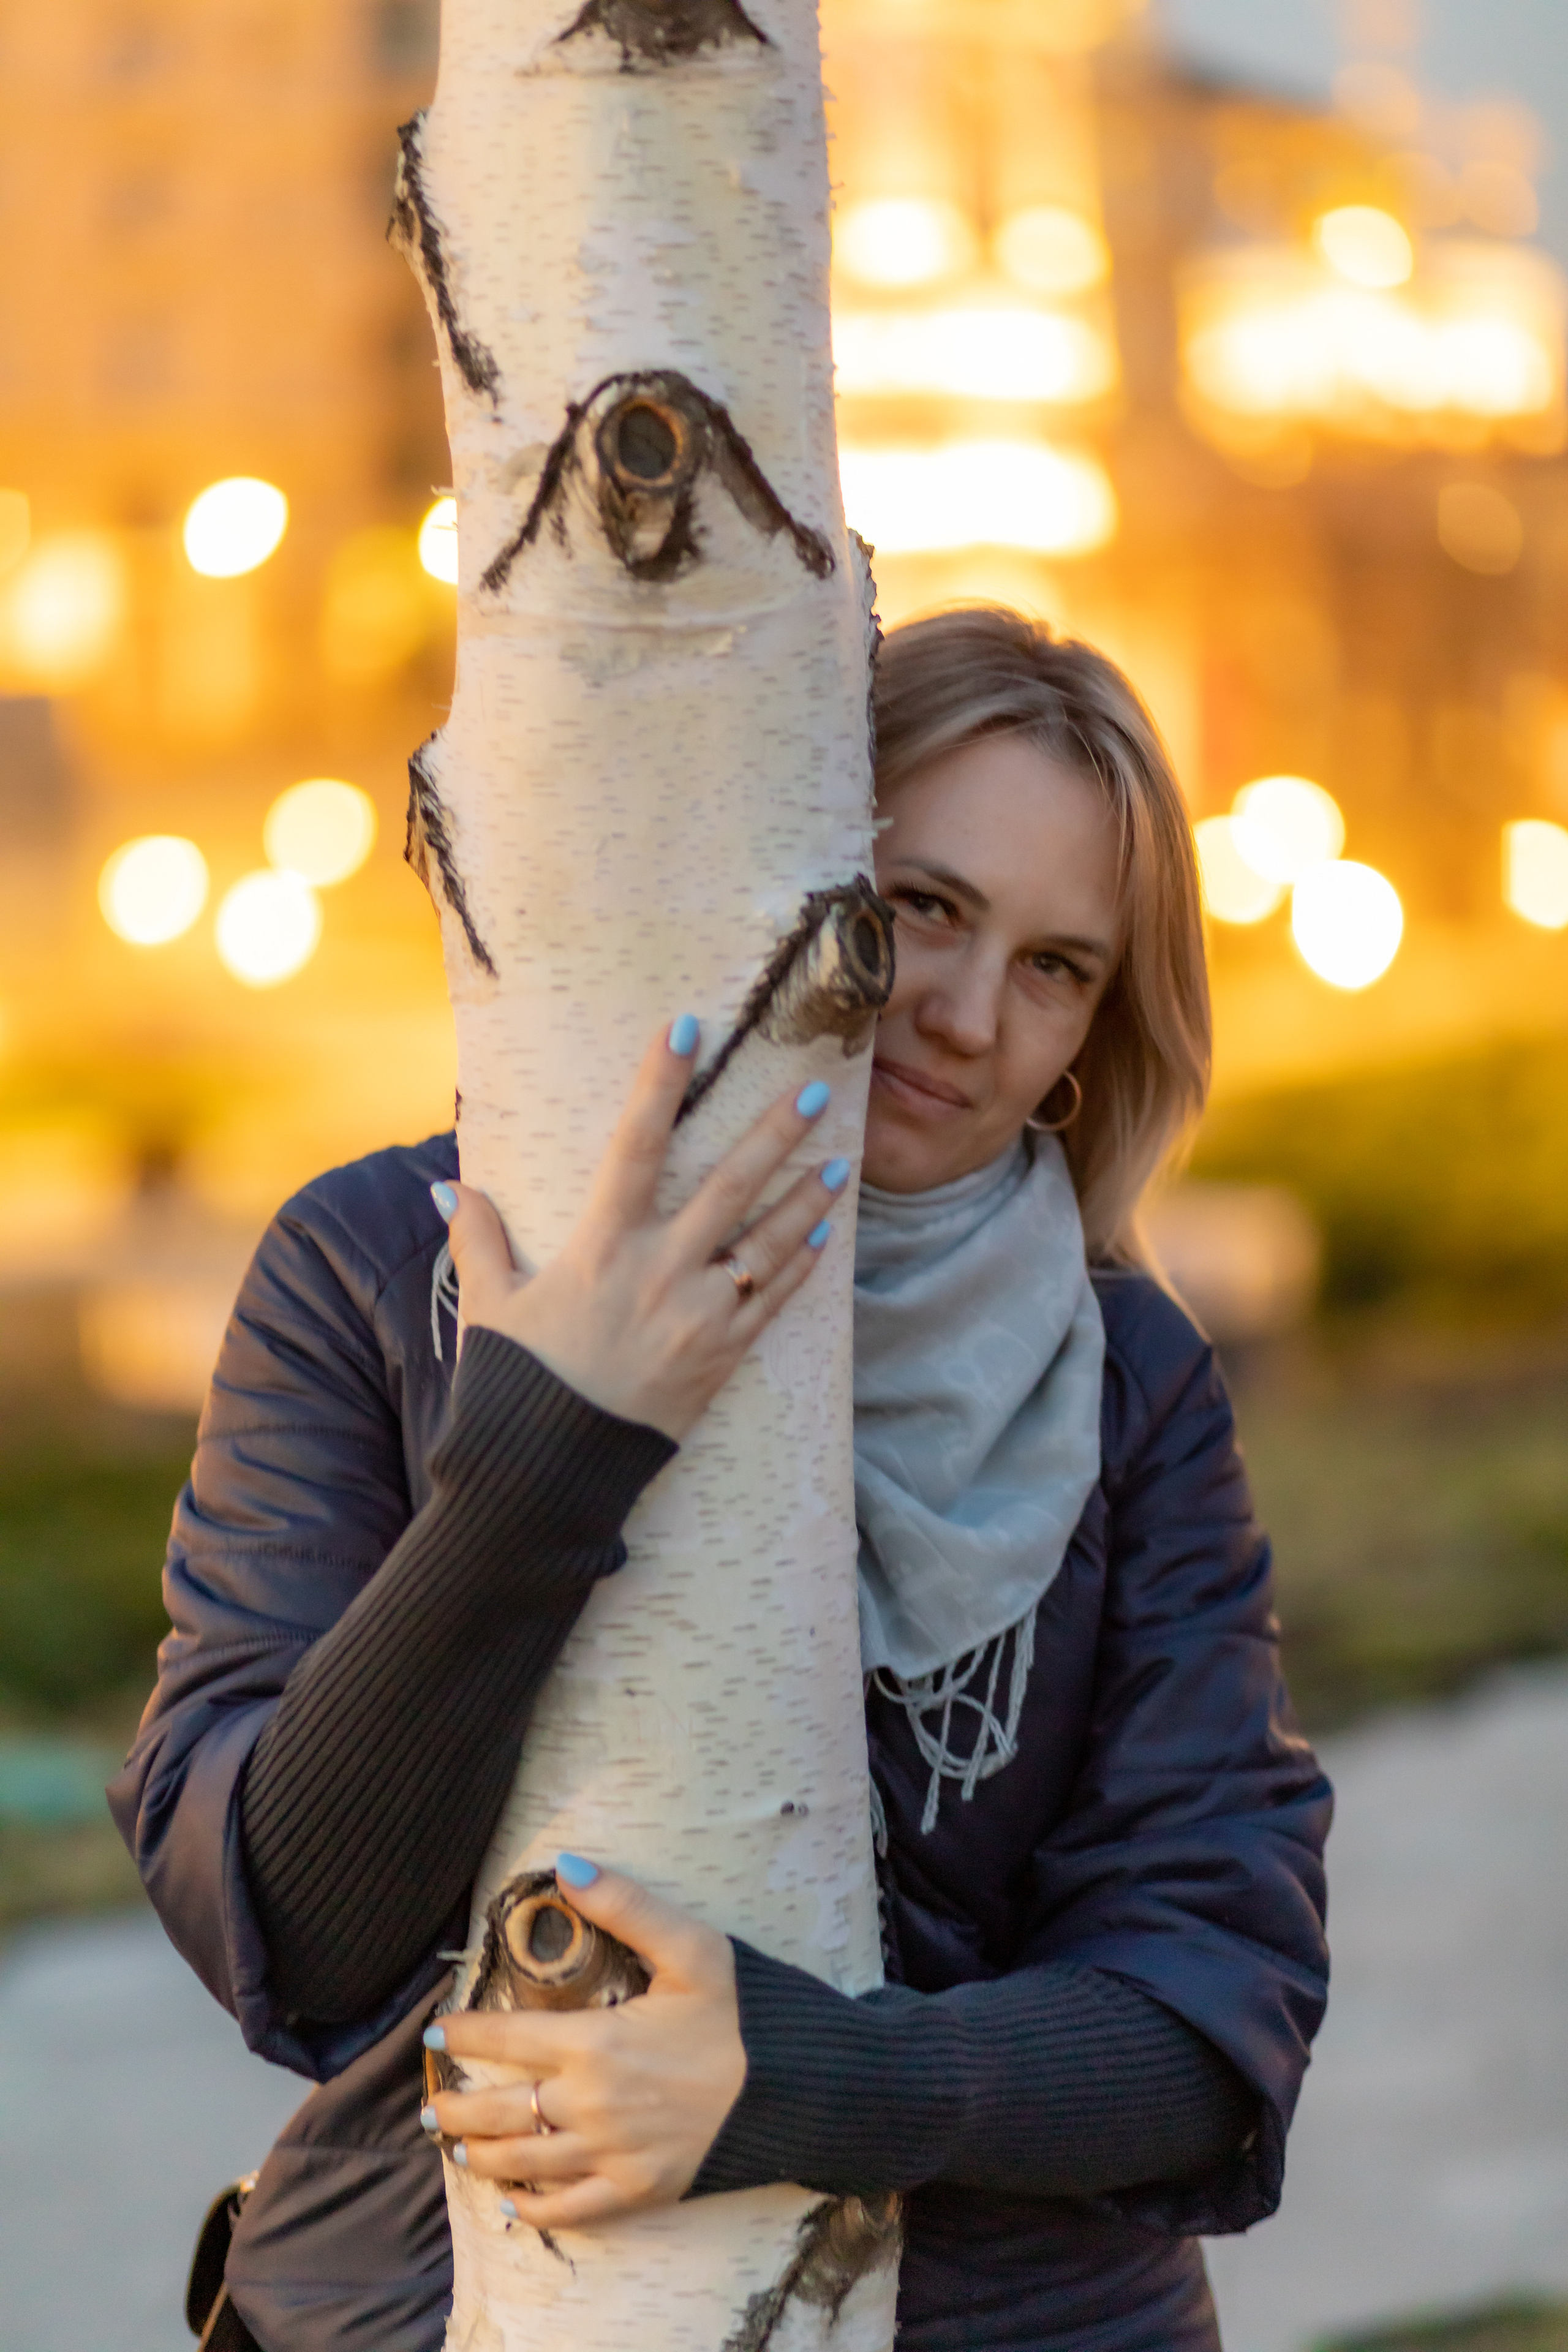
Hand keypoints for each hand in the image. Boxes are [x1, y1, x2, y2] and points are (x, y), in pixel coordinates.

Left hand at [422, 1859, 745, 2229]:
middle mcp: (590, 2103)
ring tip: (457, 2148)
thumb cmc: (743, 2012)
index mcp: (596, 2042)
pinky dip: (532, 2208)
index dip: (464, 2033)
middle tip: (430, 2108)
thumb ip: (625, 1905)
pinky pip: (569, 2209)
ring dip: (480, 2156)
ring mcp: (611, 2154)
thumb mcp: (691, 1946)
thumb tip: (566, 1866)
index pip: (507, 2036)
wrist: (800, 2088)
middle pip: (500, 2109)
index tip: (435, 2032)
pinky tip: (512, 2202)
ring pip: (524, 2161)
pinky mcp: (636, 2191)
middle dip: (457, 2107)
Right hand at [435, 1020, 850, 1439]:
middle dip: (776, 1134)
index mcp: (601, 1247)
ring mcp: (697, 1316)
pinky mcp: (720, 1358)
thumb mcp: (490, 1307)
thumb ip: (478, 1240)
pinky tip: (821, 1235)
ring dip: (806, 1200)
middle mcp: (658, 1272)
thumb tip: (446, 1186)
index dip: (660, 1081)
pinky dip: (797, 1266)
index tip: (687, 1027)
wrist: (550, 1473)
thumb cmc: (518, 1384)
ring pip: (766, 1243)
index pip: (634, 1144)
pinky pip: (771, 1302)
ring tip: (840, 1163)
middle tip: (818, 1091)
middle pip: (729, 1186)